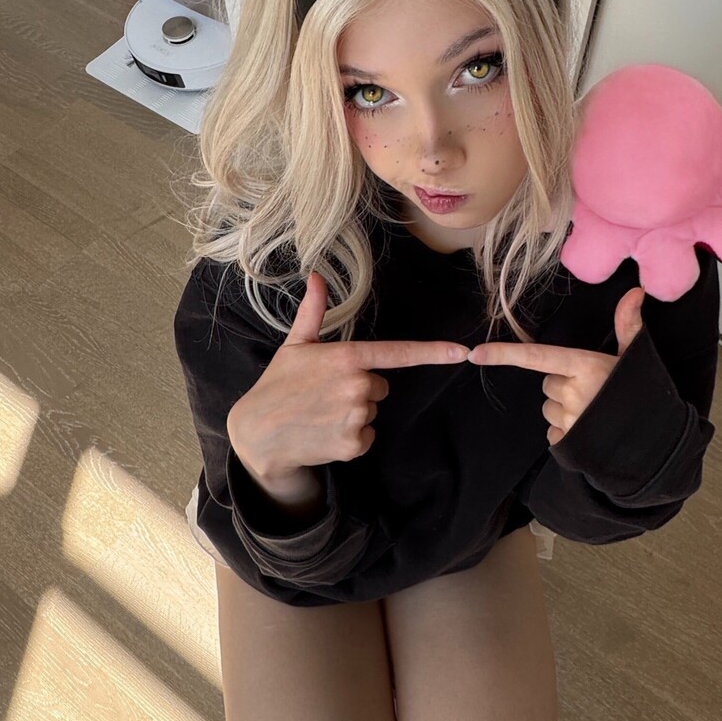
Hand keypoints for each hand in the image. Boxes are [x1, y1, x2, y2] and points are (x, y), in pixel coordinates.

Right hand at [227, 271, 469, 481]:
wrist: (259, 433)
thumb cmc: (277, 384)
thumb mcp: (294, 344)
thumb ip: (313, 311)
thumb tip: (316, 277)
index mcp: (346, 357)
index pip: (398, 353)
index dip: (433, 352)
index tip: (462, 352)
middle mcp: (356, 385)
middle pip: (381, 386)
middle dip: (360, 388)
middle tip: (326, 392)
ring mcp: (356, 415)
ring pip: (373, 410)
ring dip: (355, 412)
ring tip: (322, 412)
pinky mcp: (354, 443)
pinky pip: (367, 435)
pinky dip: (352, 436)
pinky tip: (326, 431)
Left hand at [467, 285, 645, 444]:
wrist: (657, 443)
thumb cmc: (645, 395)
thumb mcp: (635, 358)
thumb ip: (628, 324)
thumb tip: (635, 292)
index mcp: (584, 367)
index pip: (535, 357)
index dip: (503, 354)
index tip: (475, 354)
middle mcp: (572, 392)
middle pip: (547, 383)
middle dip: (562, 384)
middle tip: (592, 389)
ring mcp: (569, 420)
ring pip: (549, 407)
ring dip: (564, 408)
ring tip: (593, 411)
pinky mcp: (568, 444)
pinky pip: (554, 432)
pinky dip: (567, 431)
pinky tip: (589, 431)